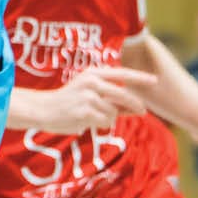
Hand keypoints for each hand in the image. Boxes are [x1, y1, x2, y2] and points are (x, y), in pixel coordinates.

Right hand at [32, 66, 158, 134]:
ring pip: (114, 111)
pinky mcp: (86, 112)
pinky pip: (106, 121)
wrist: (43, 109)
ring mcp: (89, 97)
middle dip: (135, 104)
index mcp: (93, 73)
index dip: (140, 78)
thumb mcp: (88, 92)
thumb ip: (111, 97)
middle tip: (143, 111)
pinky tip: (87, 121)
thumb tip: (137, 106)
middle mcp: (92, 82)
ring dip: (109, 117)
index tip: (155, 81)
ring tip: (92, 116)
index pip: (122, 74)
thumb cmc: (68, 102)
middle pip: (124, 95)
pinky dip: (101, 124)